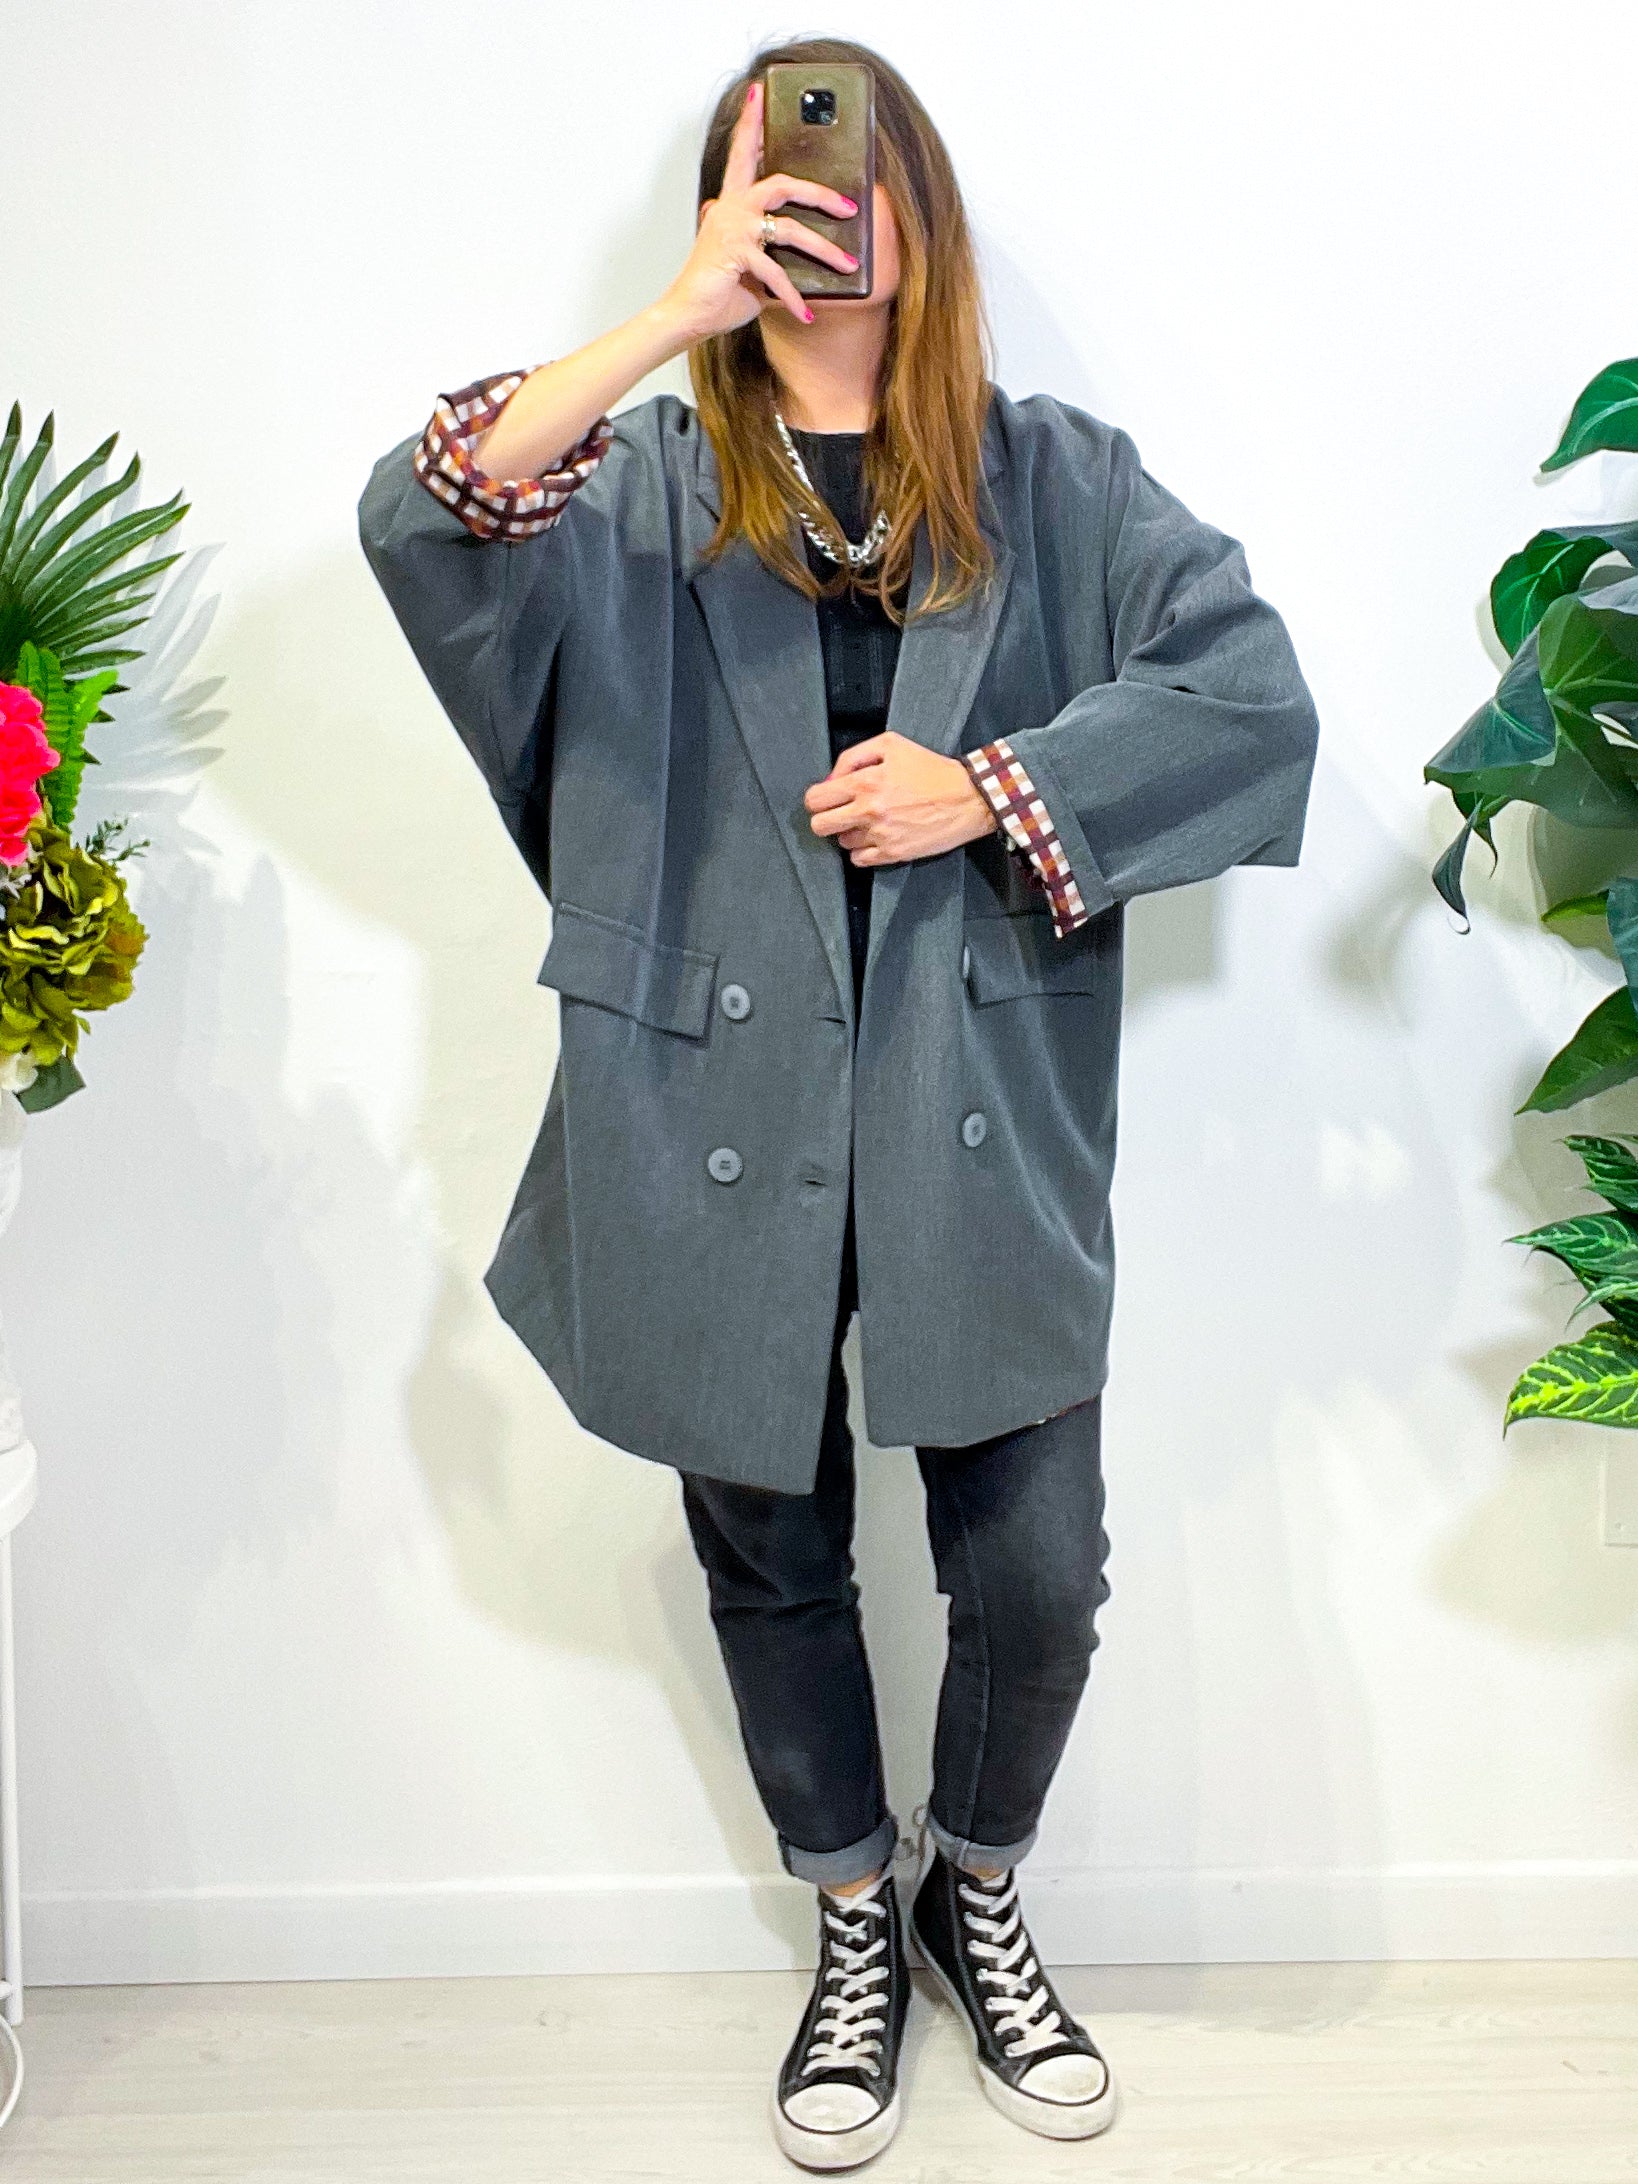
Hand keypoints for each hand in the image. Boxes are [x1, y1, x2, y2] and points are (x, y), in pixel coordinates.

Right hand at [657, 80, 862, 341]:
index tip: (759, 93)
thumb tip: (811, 248)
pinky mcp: (735, 254)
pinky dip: (793, 297)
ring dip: (824, 249)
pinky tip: (806, 313)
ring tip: (847, 265)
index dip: (751, 122)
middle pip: (782, 183)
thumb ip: (773, 247)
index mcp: (731, 204)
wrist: (687, 316)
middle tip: (849, 206)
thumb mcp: (753, 262)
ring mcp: (732, 229)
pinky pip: (776, 272)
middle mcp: (730, 209)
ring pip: (789, 228)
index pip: (742, 154)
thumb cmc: (719, 290)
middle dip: (820, 194)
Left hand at [803, 733, 1000, 865]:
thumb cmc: (933, 770)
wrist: (968, 798)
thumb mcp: (892, 744)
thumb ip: (853, 756)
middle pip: (820, 826)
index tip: (827, 798)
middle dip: (826, 817)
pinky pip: (859, 860)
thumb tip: (831, 777)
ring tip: (869, 822)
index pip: (816, 798)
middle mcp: (869, 811)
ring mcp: (880, 835)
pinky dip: (863, 851)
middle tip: (840, 812)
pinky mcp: (893, 853)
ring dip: (850, 833)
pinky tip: (876, 837)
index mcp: (866, 782)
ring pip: (841, 843)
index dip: (818, 798)